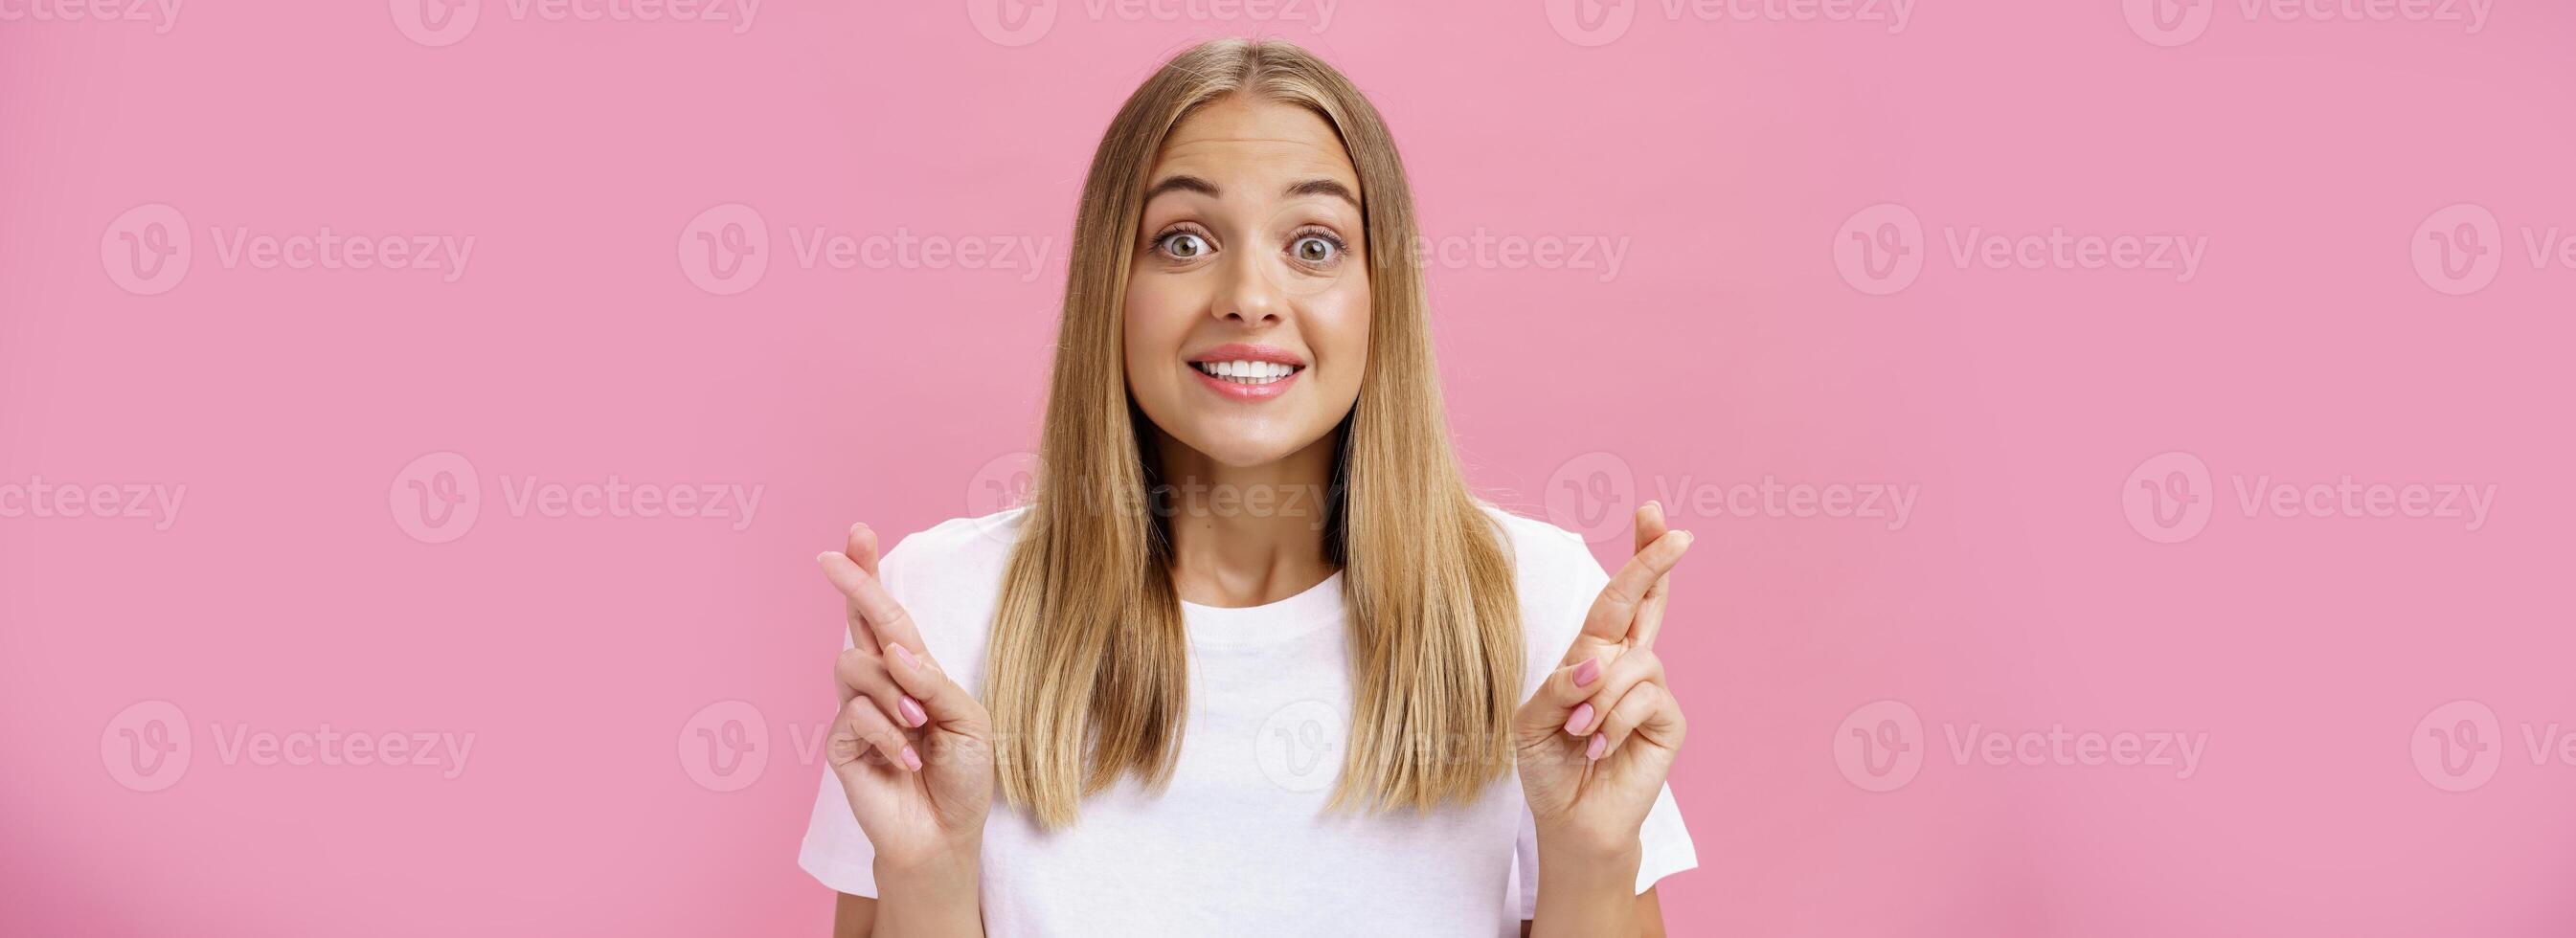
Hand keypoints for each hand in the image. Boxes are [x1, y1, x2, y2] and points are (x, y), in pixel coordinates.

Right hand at [816, 522, 994, 873]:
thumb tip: (895, 650)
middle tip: (830, 558)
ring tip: (918, 726)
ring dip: (891, 692)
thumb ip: (933, 683)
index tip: (858, 533)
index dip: (871, 575)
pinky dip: (889, 736)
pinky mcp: (841, 742)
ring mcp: (857, 710)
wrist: (944, 833)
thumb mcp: (969, 722)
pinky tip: (906, 760)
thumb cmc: (962, 776)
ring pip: (853, 665)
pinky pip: (855, 714)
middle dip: (849, 583)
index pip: (888, 616)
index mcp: (915, 671)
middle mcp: (882, 683)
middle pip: (857, 620)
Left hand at [1515, 502, 1692, 855]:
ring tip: (1578, 733)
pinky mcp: (1668, 722)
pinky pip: (1643, 698)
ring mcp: (1652, 691)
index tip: (1650, 512)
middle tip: (1677, 532)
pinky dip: (1612, 721)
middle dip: (1656, 562)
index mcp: (1594, 655)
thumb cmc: (1549, 765)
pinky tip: (1599, 748)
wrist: (1569, 819)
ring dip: (1597, 698)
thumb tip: (1598, 662)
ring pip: (1632, 662)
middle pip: (1648, 601)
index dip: (1637, 556)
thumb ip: (1559, 685)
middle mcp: (1627, 665)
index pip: (1619, 598)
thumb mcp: (1532, 720)